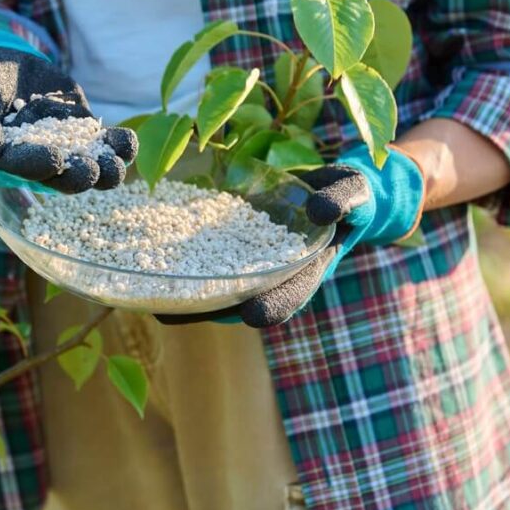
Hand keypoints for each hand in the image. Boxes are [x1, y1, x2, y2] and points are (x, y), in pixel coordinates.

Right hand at [0, 46, 137, 192]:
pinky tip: (127, 142)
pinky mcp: (81, 131)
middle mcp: (33, 160)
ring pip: (85, 168)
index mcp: (2, 157)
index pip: (19, 166)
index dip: (36, 165)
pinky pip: (102, 145)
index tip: (54, 159)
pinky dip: (116, 146)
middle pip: (56, 177)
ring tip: (117, 163)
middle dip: (76, 176)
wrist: (3, 60)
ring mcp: (60, 146)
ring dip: (104, 171)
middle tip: (92, 170)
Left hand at [155, 143, 424, 327]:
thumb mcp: (355, 193)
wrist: (338, 194)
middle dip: (212, 308)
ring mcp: (256, 259)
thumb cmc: (351, 196)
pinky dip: (190, 264)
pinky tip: (158, 264)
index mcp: (310, 266)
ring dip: (192, 296)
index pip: (291, 291)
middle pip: (244, 298)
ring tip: (154, 303)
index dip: (274, 304)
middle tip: (172, 314)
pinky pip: (213, 258)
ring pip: (223, 285)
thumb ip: (343, 199)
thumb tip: (319, 210)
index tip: (254, 316)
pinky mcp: (238, 242)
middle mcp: (278, 270)